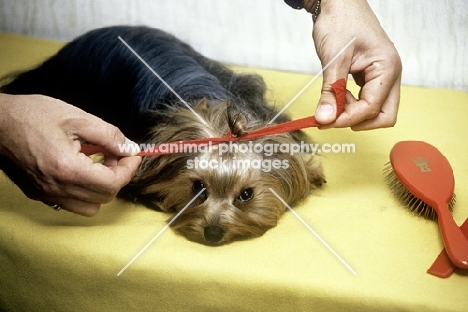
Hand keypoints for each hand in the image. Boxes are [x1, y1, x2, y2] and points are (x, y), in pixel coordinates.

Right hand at [0, 94, 141, 215]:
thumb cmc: (31, 115)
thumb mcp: (76, 117)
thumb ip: (109, 135)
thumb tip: (131, 148)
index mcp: (67, 168)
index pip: (113, 183)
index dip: (129, 169)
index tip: (133, 154)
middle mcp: (57, 188)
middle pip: (105, 197)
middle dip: (118, 176)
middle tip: (115, 154)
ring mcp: (46, 195)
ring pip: (90, 207)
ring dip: (102, 187)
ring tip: (99, 163)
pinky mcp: (39, 195)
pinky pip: (72, 204)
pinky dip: (85, 192)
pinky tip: (81, 169)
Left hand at [306, 0, 401, 129]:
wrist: (338, 2)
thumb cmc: (340, 21)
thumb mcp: (333, 58)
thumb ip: (331, 91)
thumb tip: (325, 118)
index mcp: (387, 67)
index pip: (373, 107)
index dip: (348, 118)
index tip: (325, 121)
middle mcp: (390, 74)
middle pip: (384, 115)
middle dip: (358, 120)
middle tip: (332, 117)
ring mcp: (382, 75)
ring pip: (376, 110)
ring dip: (353, 113)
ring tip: (331, 102)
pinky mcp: (371, 76)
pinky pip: (366, 99)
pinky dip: (351, 104)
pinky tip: (336, 96)